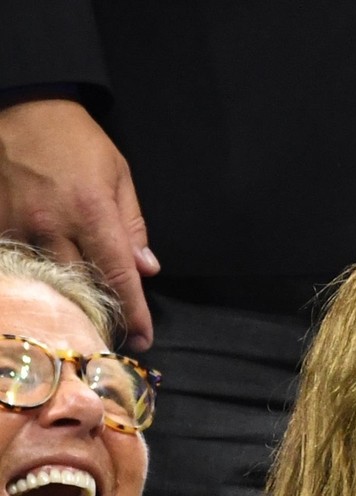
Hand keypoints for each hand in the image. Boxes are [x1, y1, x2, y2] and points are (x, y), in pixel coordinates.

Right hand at [0, 99, 156, 349]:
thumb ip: (133, 225)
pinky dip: (36, 275)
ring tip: (82, 315)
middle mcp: (53, 225)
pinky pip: (18, 261)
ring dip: (66, 300)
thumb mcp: (118, 177)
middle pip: (81, 287)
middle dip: (101, 314)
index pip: (119, 276)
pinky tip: (47, 284)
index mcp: (93, 213)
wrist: (22, 106)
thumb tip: (147, 269)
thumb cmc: (77, 141)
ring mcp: (19, 225)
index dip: (134, 313)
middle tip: (114, 334)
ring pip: (46, 280)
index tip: (143, 340)